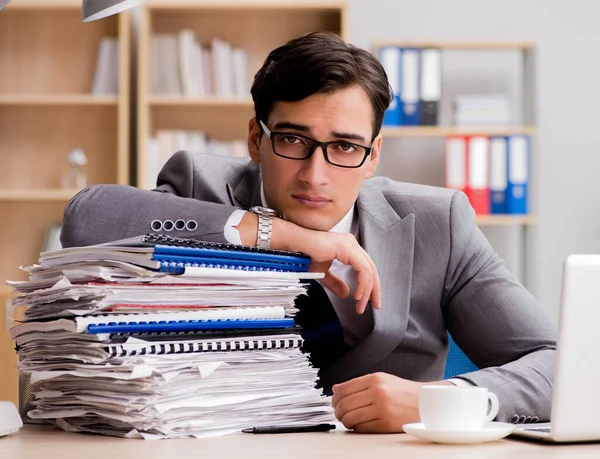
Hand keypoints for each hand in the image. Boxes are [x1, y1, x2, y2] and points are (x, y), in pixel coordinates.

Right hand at [297, 230, 379, 313]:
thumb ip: (336, 283)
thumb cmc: (305, 254)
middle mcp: (351, 243)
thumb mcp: (324, 273)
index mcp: (348, 247)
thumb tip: (346, 293)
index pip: (366, 267)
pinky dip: (362, 284)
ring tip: (361, 304)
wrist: (296, 247)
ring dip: (367, 290)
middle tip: (374, 304)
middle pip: (371, 268)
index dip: (370, 284)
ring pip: (368, 270)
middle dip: (374, 289)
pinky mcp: (347, 248)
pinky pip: (362, 269)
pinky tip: (358, 295)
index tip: (369, 299)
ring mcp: (350, 245)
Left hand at [332, 373, 452, 432]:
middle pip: (344, 404)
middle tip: (340, 414)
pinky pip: (361, 428)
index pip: (344, 388)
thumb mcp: (383, 380)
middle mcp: (378, 392)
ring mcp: (382, 408)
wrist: (427, 404)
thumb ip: (358, 383)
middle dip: (338, 411)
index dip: (335, 398)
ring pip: (350, 417)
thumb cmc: (404, 392)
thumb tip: (336, 389)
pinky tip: (359, 425)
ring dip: (345, 421)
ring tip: (348, 421)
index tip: (335, 402)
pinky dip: (356, 428)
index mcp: (375, 379)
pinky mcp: (386, 423)